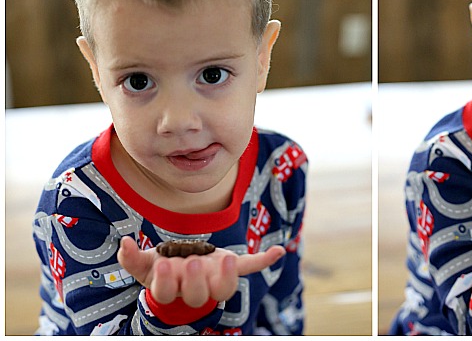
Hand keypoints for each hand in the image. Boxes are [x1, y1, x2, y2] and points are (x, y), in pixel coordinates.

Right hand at [117, 236, 284, 306]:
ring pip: (224, 288)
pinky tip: (279, 251)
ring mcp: (215, 280)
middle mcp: (195, 289)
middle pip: (197, 295)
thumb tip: (124, 243)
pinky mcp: (230, 268)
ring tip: (224, 260)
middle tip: (192, 263)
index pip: (167, 293)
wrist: (180, 273)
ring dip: (226, 277)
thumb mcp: (143, 264)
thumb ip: (131, 258)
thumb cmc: (160, 269)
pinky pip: (249, 266)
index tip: (165, 266)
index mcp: (172, 288)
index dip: (167, 283)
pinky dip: (264, 259)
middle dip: (195, 280)